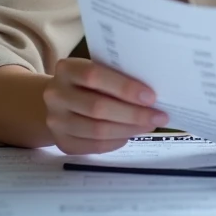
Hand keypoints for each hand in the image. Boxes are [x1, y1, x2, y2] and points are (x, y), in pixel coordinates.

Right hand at [42, 58, 168, 154]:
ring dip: (129, 129)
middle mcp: (55, 95)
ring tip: (149, 125)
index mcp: (66, 69)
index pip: (94, 76)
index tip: (151, 97)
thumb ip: (115, 77)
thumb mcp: (96, 70)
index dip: (124, 87)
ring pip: (97, 130)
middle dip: (133, 114)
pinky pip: (94, 146)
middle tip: (159, 116)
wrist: (57, 102)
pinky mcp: (62, 142)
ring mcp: (55, 121)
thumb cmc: (87, 83)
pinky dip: (117, 141)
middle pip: (97, 107)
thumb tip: (151, 94)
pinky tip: (130, 134)